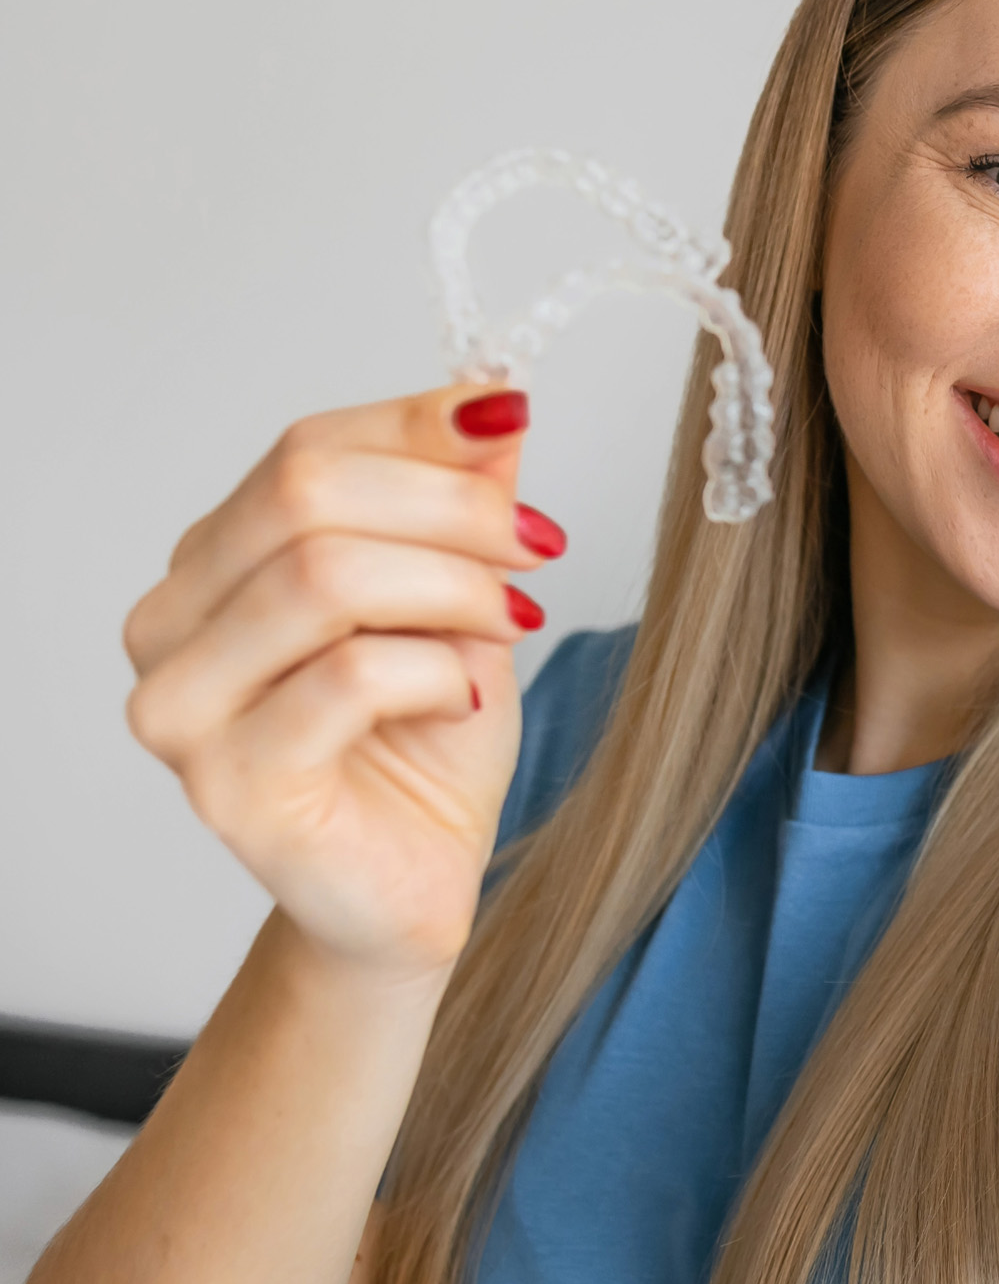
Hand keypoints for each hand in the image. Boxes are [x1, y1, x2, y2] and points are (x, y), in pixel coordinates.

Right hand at [123, 385, 560, 980]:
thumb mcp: (465, 599)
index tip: (513, 424)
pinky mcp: (228, 782)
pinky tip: (464, 702)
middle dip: (451, 507)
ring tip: (514, 626)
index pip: (305, 448)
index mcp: (215, 560)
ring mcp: (184, 706)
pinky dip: (437, 673)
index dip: (419, 426)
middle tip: (540, 544)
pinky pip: (347, 678)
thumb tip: (494, 397)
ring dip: (453, 589)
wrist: (414, 886)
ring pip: (323, 576)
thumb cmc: (425, 745)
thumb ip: (463, 504)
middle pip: (306, 495)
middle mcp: (172, 623)